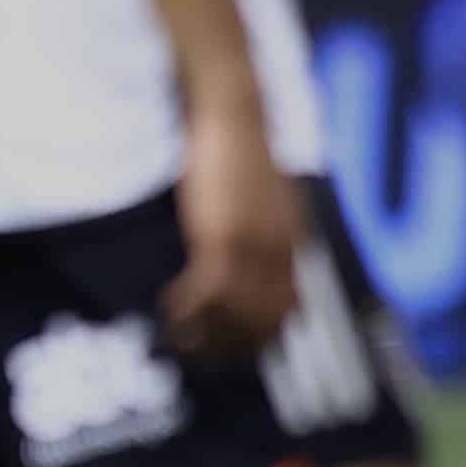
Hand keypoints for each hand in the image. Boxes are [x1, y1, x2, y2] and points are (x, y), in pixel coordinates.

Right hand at [158, 111, 300, 360]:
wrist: (235, 114)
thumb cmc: (244, 148)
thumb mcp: (267, 198)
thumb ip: (266, 231)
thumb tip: (252, 261)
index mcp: (294, 243)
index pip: (290, 310)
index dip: (261, 336)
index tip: (234, 346)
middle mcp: (281, 253)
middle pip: (264, 321)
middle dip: (231, 344)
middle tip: (201, 351)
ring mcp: (254, 248)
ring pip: (235, 313)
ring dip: (205, 331)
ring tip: (180, 335)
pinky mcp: (224, 237)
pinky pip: (209, 292)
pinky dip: (188, 307)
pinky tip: (171, 307)